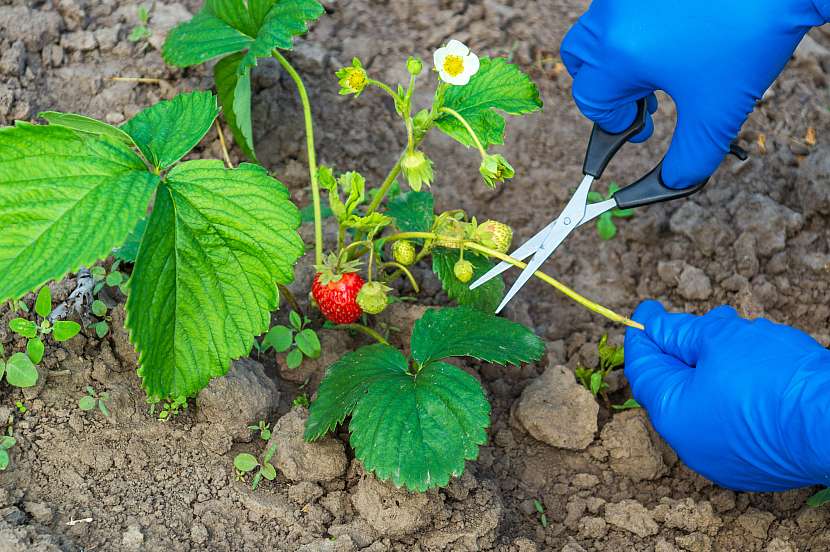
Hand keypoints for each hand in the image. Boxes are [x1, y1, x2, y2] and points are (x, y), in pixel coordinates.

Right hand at [561, 0, 827, 187]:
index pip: (591, 100)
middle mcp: (611, 18)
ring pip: (598, 35)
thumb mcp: (719, 111)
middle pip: (581, 64)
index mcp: (619, 53)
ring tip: (657, 72)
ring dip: (616, 60)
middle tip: (641, 103)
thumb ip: (691, 157)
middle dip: (605, 90)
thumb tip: (673, 183)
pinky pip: (619, 13)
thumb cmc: (750, 39)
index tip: (642, 131)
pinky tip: (668, 42)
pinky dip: (631, 33)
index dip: (615, 124)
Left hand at [625, 300, 829, 491]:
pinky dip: (731, 390)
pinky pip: (729, 418)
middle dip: (682, 347)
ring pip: (704, 399)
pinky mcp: (754, 463)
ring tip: (731, 332)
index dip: (645, 334)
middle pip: (674, 384)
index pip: (644, 369)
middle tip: (696, 320)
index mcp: (672, 416)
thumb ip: (680, 332)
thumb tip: (655, 326)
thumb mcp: (719, 339)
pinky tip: (751, 365)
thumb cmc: (775, 380)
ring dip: (711, 364)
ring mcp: (724, 458)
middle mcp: (691, 445)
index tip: (648, 310)